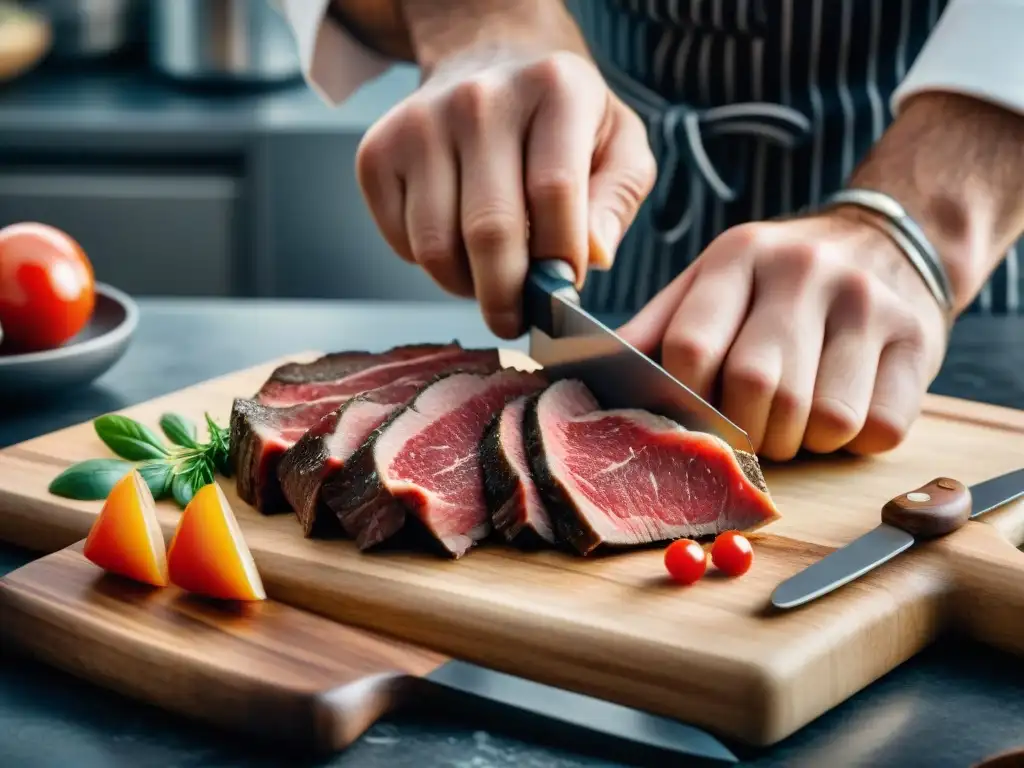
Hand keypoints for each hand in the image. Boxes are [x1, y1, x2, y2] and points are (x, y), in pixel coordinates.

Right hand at [355, 20, 655, 338]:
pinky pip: (403, 243)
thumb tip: (590, 257)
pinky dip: (431, 264)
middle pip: (489, 229)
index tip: (564, 290)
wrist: (488, 59)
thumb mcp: (617, 143)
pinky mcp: (377, 153)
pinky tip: (457, 243)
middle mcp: (480, 99)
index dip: (560, 261)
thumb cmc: (560, 117)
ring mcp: (420, 124)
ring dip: (466, 286)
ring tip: (490, 278)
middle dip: (508, 296)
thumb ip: (616, 201)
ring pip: (437, 248)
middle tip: (517, 319)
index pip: (553, 195)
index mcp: (554, 89)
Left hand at [618, 210, 949, 459]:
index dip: (683, 400)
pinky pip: (874, 428)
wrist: (890, 240)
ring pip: (820, 420)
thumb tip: (582, 378)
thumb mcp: (714, 282)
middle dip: (745, 430)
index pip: (689, 348)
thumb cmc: (779, 282)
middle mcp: (804, 270)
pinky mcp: (918, 339)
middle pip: (756, 390)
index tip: (690, 414)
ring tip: (794, 414)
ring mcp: (867, 302)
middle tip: (748, 426)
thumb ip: (655, 329)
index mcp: (738, 255)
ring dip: (799, 440)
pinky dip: (852, 440)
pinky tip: (842, 405)